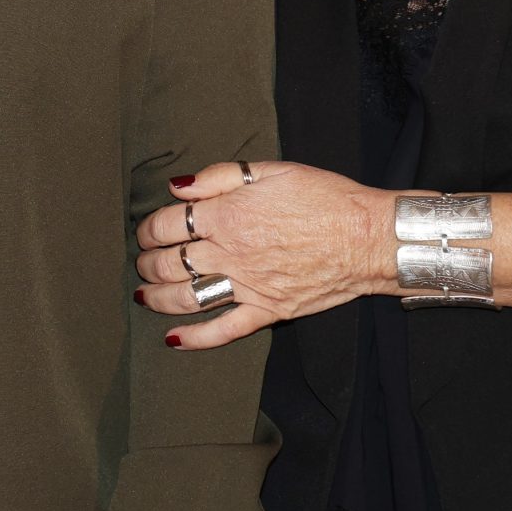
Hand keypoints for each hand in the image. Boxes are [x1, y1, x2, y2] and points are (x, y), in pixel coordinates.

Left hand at [134, 160, 391, 346]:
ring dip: (157, 298)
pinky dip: (195, 338)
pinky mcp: (267, 310)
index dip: (148, 228)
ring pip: (186, 297)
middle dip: (146, 262)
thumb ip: (219, 176)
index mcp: (227, 215)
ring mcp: (247, 285)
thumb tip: (178, 186)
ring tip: (144, 295)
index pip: (166, 225)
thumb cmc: (326, 198)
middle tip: (142, 261)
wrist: (369, 237)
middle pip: (168, 263)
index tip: (147, 231)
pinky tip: (173, 339)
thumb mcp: (271, 171)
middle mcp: (230, 252)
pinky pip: (223, 330)